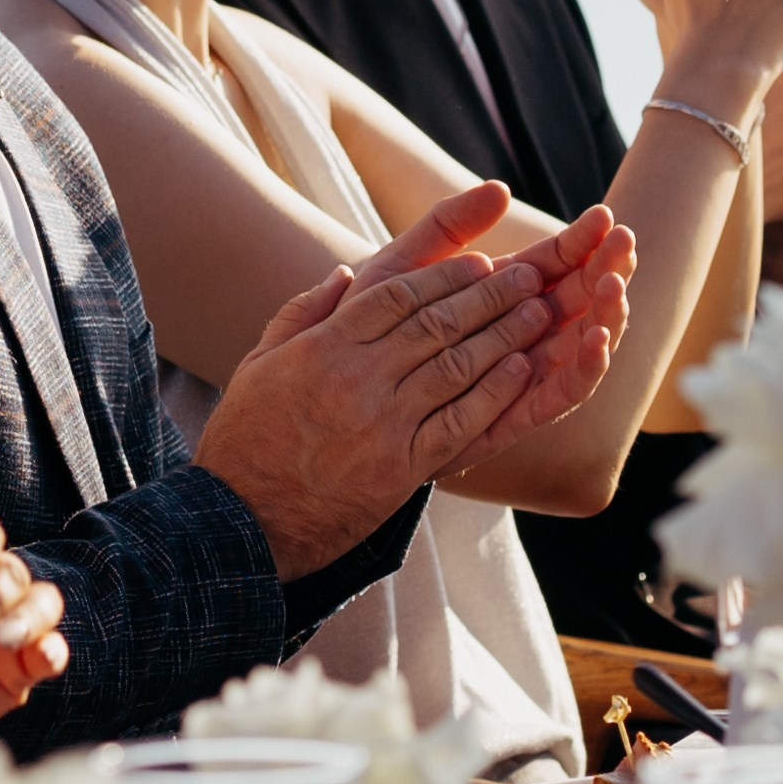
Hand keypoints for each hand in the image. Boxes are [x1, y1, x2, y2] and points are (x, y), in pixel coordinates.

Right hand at [195, 191, 630, 578]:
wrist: (243, 521)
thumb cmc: (247, 439)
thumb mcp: (260, 364)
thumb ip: (303, 314)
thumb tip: (346, 274)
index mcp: (324, 347)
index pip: (397, 296)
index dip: (445, 275)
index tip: (481, 262)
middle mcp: (357, 379)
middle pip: (436, 324)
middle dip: (488, 297)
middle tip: (528, 277)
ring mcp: (382, 424)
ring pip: (456, 367)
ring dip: (504, 337)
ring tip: (538, 315)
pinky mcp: (400, 468)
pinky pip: (459, 422)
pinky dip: (494, 394)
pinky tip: (522, 372)